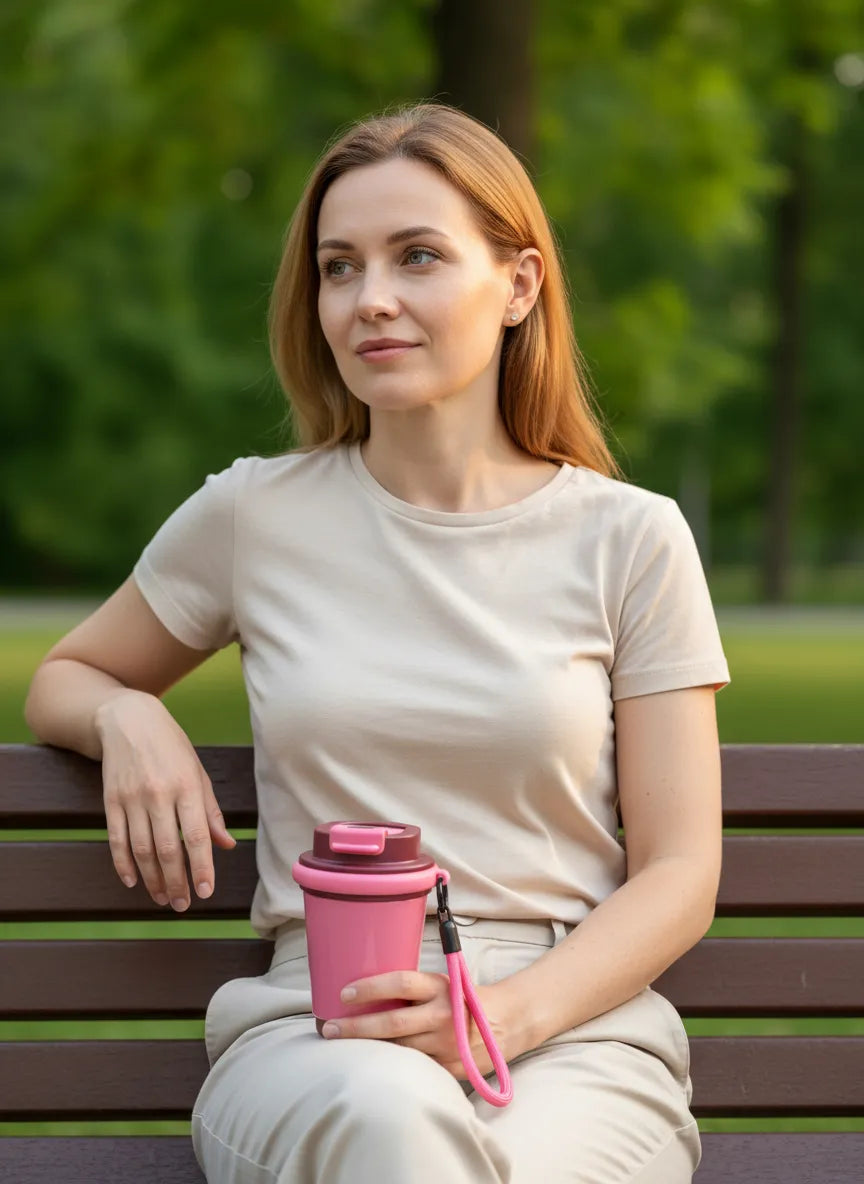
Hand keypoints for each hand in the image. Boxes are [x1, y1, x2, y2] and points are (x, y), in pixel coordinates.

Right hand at [96, 689, 235, 909]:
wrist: (129, 720)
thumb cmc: (171, 747)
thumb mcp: (198, 772)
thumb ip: (210, 812)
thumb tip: (226, 845)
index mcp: (187, 786)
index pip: (196, 835)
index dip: (201, 867)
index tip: (205, 892)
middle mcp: (159, 794)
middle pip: (167, 849)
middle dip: (176, 882)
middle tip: (182, 904)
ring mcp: (131, 798)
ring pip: (141, 850)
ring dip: (152, 880)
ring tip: (162, 898)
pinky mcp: (110, 801)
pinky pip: (116, 840)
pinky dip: (123, 864)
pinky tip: (133, 882)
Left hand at [320, 969, 515, 1081]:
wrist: (507, 1021)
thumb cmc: (465, 998)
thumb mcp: (443, 983)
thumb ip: (414, 990)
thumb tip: (369, 992)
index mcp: (439, 988)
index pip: (400, 984)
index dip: (371, 988)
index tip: (344, 993)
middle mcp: (442, 1015)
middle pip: (392, 1022)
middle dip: (356, 1027)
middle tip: (329, 1030)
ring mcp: (446, 1045)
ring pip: (399, 1050)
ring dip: (370, 1051)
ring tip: (341, 1049)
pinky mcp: (450, 1068)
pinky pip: (415, 1069)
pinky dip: (394, 1067)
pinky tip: (374, 1068)